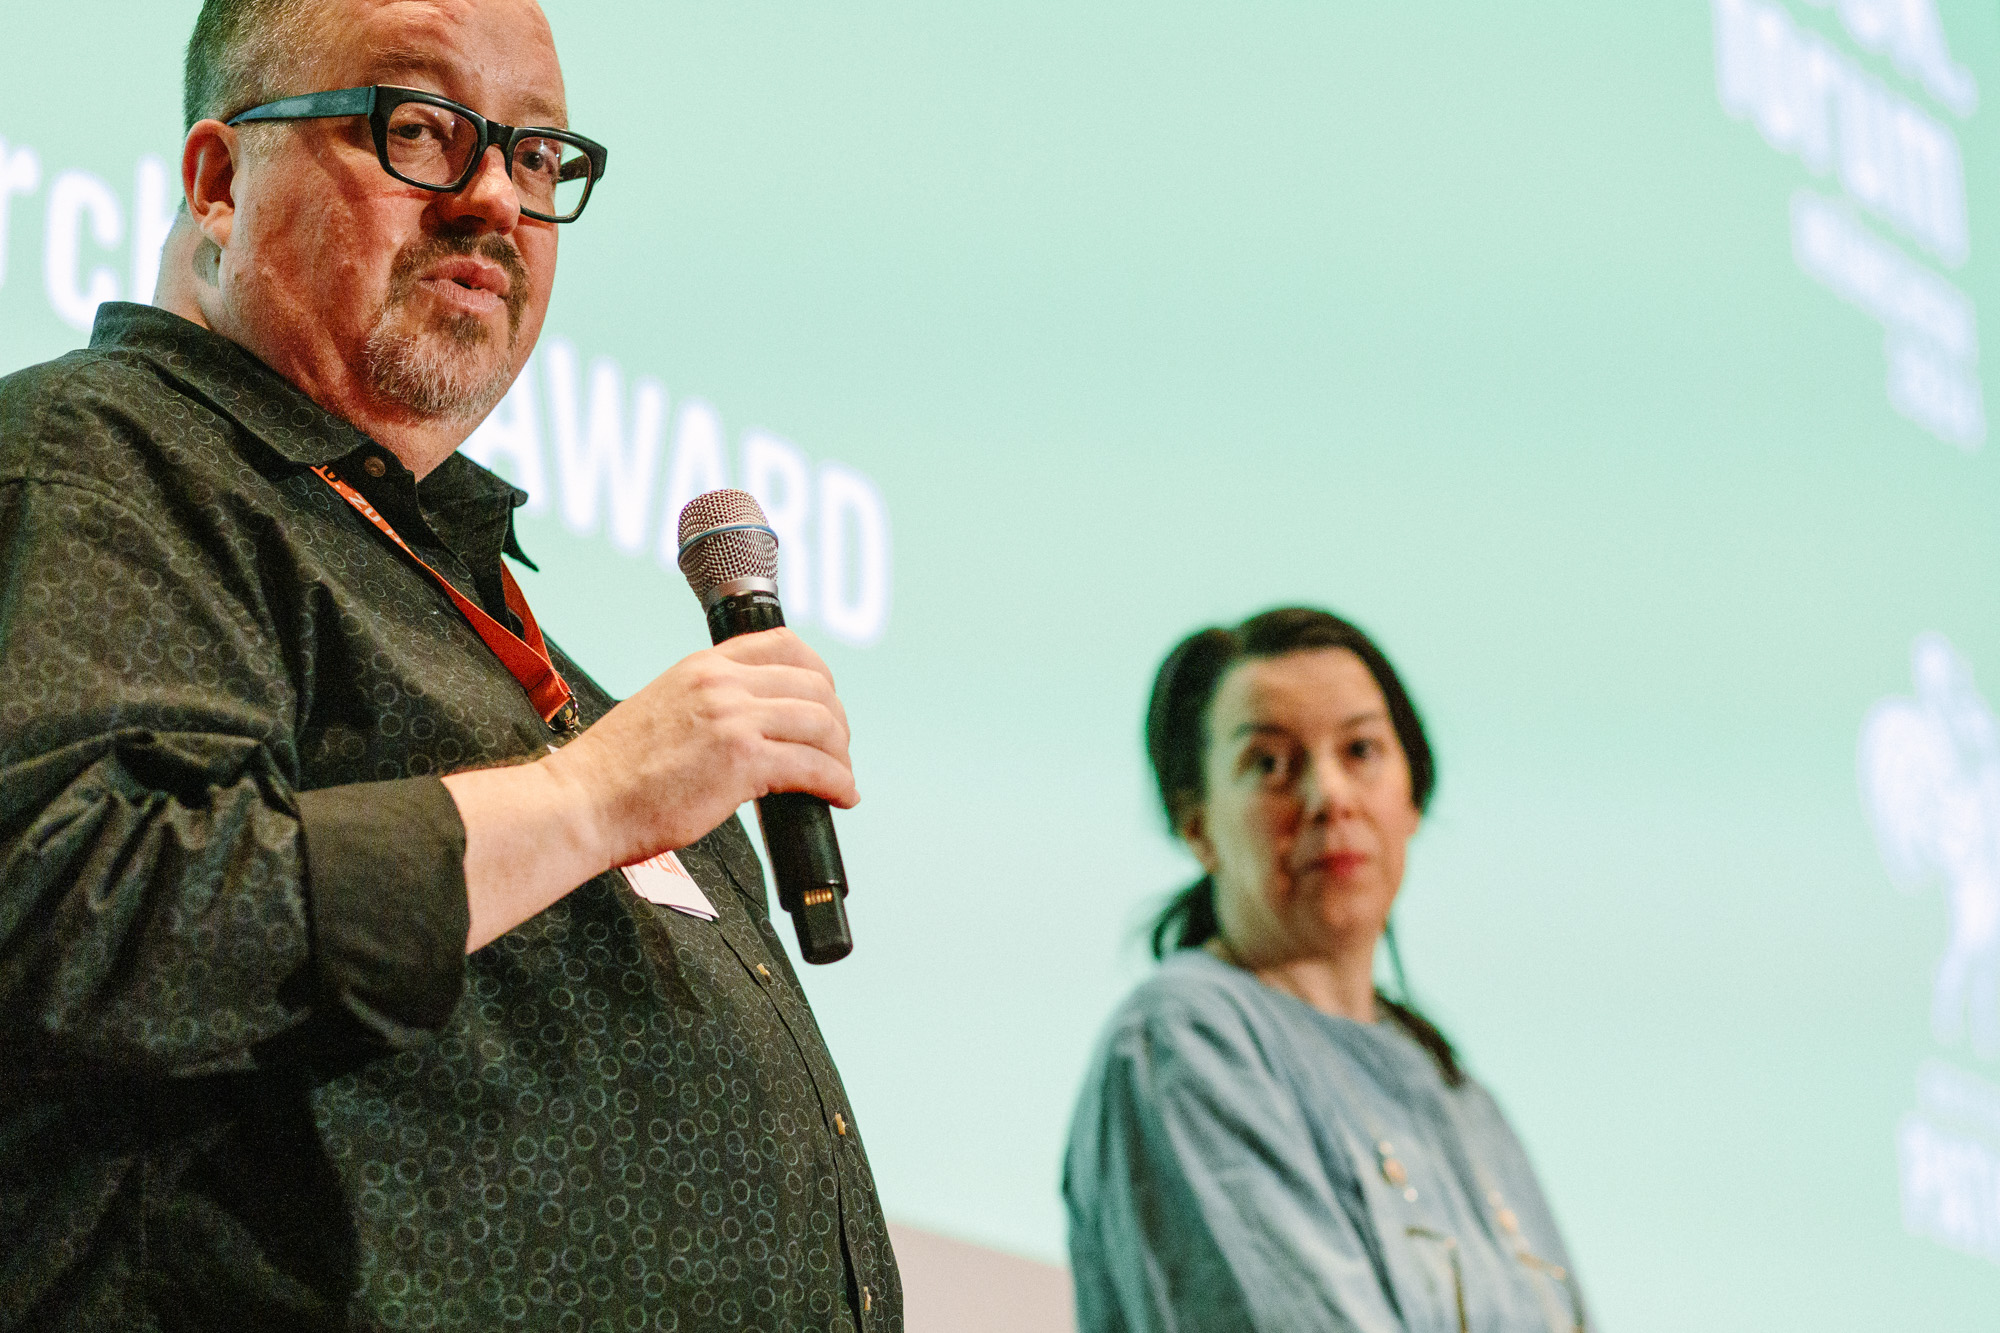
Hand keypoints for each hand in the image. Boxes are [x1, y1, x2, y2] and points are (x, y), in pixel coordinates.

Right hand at [542, 627, 856, 872]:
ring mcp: (733, 719)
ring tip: (840, 778)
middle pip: (814, 685)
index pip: (785, 645)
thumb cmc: (614, 772)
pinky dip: (838, 783)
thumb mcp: (664, 707)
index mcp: (703, 665)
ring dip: (841, 755)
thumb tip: (751, 725)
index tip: (826, 702)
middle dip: (837, 721)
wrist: (582, 803)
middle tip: (836, 750)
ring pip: (822, 724)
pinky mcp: (741, 762)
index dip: (820, 675)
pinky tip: (841, 796)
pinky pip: (814, 767)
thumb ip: (708, 704)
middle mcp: (722, 683)